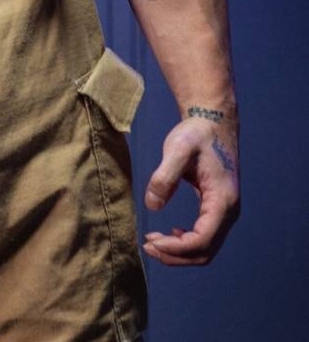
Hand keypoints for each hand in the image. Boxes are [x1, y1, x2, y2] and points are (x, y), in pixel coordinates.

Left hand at [142, 116, 239, 265]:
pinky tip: (170, 234)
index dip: (176, 248)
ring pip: (206, 248)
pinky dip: (187, 243)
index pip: (203, 240)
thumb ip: (165, 176)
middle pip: (205, 251)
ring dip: (180, 252)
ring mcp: (225, 212)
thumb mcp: (178, 149)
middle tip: (147, 246)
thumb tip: (152, 206)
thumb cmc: (196, 134)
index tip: (151, 241)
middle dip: (176, 255)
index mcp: (223, 200)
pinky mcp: (218, 208)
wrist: (213, 121)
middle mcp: (229, 211)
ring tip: (153, 242)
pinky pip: (206, 236)